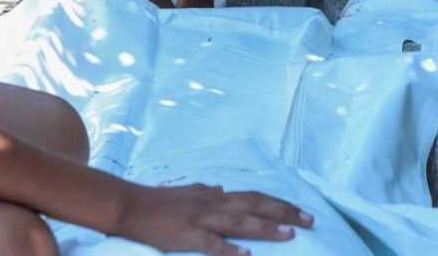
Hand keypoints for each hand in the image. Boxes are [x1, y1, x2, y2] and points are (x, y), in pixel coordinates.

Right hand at [116, 184, 312, 255]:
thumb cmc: (155, 201)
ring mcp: (199, 219)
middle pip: (254, 206)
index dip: (278, 204)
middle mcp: (211, 203)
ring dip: (264, 228)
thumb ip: (204, 191)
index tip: (300, 212)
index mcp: (212, 195)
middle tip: (309, 220)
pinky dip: (229, 249)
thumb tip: (220, 188)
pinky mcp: (185, 235)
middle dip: (283, 213)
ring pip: (238, 222)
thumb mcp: (185, 191)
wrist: (128, 205)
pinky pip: (211, 243)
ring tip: (289, 235)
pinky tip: (246, 254)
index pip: (253, 197)